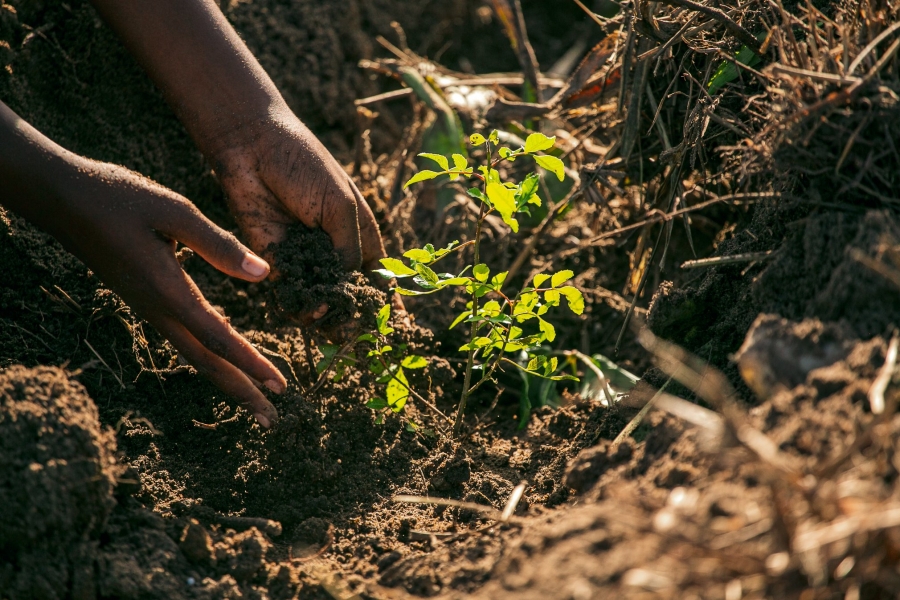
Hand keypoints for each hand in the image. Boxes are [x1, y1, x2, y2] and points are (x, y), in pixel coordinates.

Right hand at [47, 158, 286, 427]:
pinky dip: (209, 355)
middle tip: (271, 419)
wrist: (62, 198)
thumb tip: (264, 273)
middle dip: (241, 391)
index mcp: (169, 291)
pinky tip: (223, 354)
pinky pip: (182, 338)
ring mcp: (148, 307)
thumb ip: (218, 244)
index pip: (218, 339)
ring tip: (254, 398)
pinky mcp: (144, 299)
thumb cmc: (117, 198)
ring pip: (193, 353)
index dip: (251, 364)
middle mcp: (158, 308)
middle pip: (205, 362)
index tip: (279, 387)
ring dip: (226, 377)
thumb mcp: (174, 211)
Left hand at [208, 107, 390, 322]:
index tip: (399, 325)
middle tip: (362, 333)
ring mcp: (306, 259)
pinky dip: (300, 307)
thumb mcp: (340, 208)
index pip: (380, 275)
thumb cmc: (306, 168)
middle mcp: (335, 251)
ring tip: (337, 329)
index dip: (389, 300)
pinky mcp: (276, 262)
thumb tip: (345, 293)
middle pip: (351, 294)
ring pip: (322, 300)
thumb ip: (347, 251)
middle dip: (358, 315)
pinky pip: (290, 294)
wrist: (253, 149)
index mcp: (360, 234)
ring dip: (330, 317)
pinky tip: (310, 311)